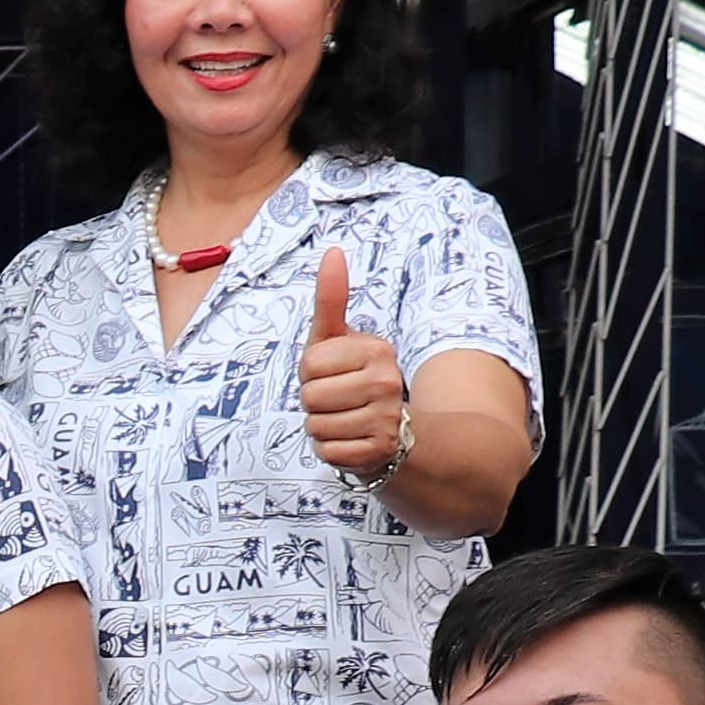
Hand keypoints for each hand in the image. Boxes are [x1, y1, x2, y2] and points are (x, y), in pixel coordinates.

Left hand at [294, 245, 412, 483]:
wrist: (396, 431)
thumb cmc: (353, 378)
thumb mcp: (338, 339)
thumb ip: (331, 299)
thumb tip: (332, 252)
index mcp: (376, 350)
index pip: (308, 366)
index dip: (310, 375)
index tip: (332, 375)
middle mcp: (386, 381)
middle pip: (310, 397)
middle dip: (314, 403)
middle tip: (337, 401)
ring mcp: (385, 418)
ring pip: (316, 427)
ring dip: (321, 427)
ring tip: (344, 419)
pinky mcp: (378, 450)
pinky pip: (327, 452)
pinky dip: (331, 450)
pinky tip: (350, 440)